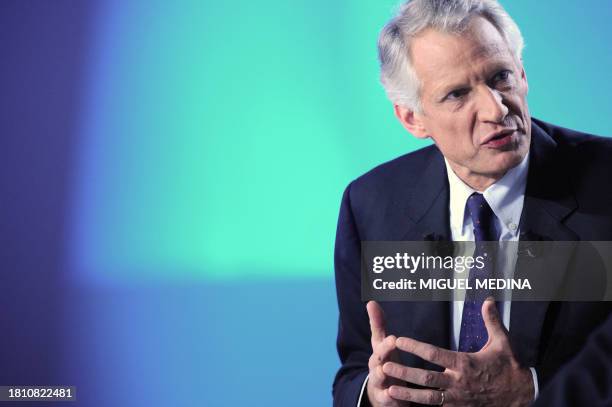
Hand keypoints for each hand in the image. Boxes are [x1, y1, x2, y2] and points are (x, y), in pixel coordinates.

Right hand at [365, 301, 408, 406]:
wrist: (381, 393)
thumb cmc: (386, 363)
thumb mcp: (382, 345)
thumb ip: (378, 325)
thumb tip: (371, 302)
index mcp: (378, 354)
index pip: (379, 345)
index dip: (385, 342)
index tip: (393, 336)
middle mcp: (376, 368)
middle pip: (377, 360)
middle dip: (383, 352)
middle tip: (391, 343)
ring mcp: (379, 384)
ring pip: (378, 378)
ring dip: (381, 374)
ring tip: (384, 370)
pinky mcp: (384, 399)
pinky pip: (386, 399)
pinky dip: (389, 397)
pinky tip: (393, 396)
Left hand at [383, 300, 533, 405]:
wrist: (520, 395)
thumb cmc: (509, 367)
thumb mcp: (502, 342)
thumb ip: (491, 321)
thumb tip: (488, 300)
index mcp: (465, 363)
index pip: (434, 354)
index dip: (415, 347)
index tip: (399, 340)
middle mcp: (459, 382)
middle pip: (426, 378)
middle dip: (405, 373)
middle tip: (385, 366)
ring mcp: (458, 399)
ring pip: (428, 398)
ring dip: (408, 394)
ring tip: (389, 390)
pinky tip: (407, 405)